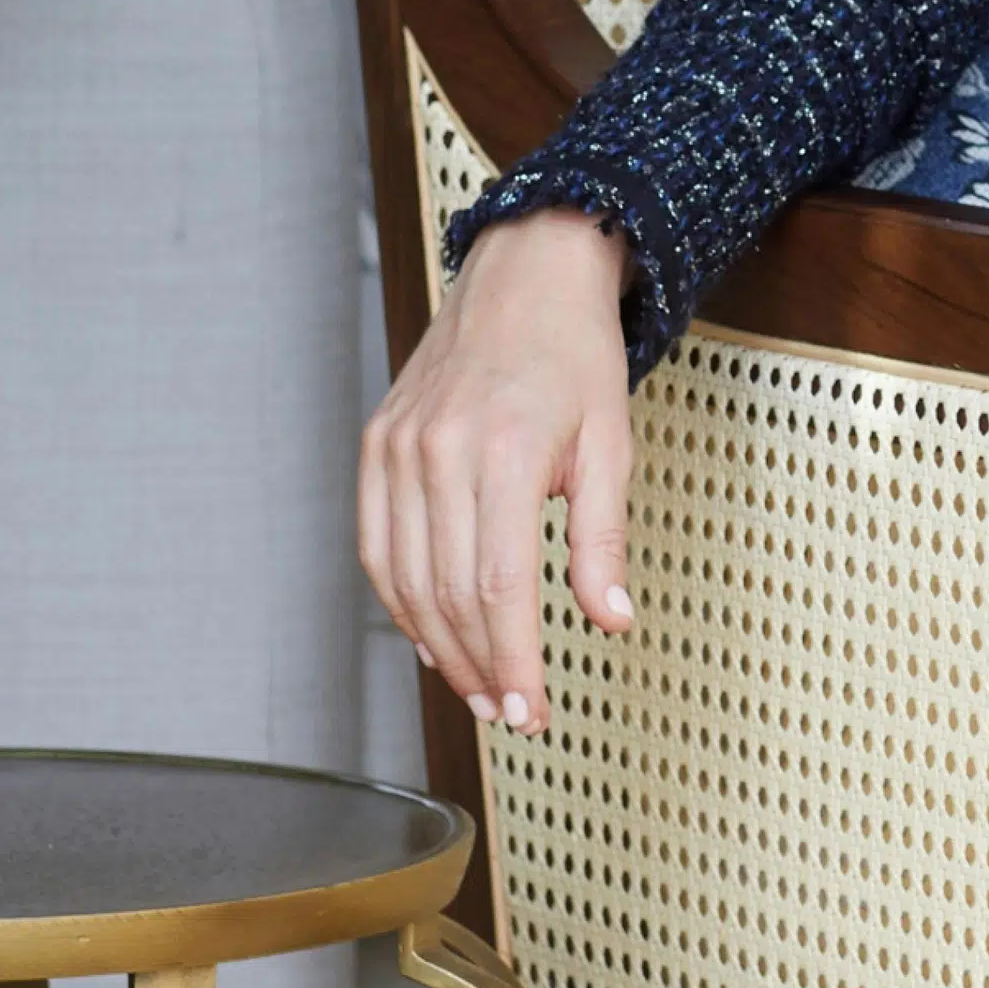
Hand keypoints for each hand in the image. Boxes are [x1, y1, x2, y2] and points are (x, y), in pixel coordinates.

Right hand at [357, 210, 637, 729]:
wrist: (525, 274)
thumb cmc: (574, 352)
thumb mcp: (611, 443)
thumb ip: (603, 539)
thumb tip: (611, 619)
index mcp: (504, 451)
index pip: (499, 588)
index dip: (514, 661)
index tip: (532, 710)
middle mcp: (438, 451)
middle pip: (447, 594)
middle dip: (480, 668)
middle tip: (511, 713)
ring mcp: (397, 447)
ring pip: (403, 579)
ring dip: (439, 647)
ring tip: (478, 687)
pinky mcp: (377, 445)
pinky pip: (376, 545)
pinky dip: (400, 601)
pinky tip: (432, 635)